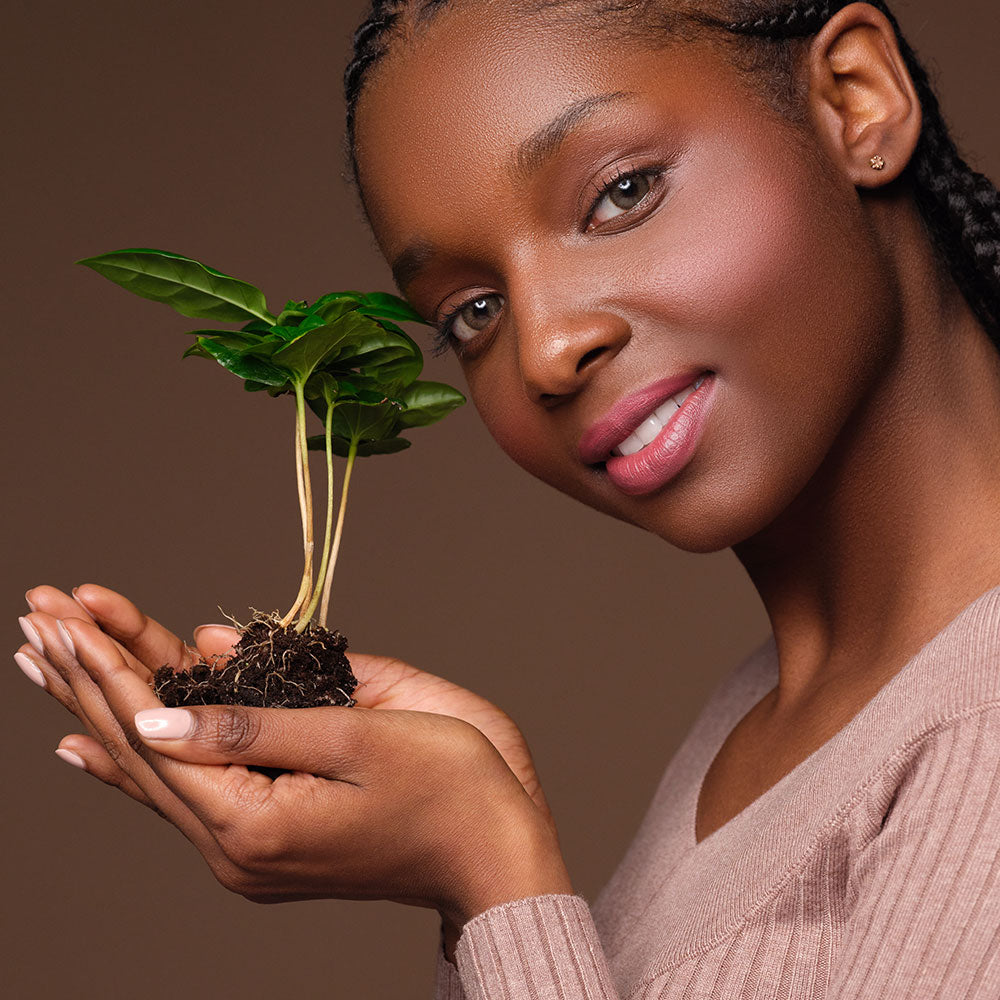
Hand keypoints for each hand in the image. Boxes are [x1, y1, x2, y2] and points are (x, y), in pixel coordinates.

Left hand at [17, 585, 572, 942]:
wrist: (497, 853)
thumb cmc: (452, 786)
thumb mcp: (360, 742)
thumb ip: (252, 728)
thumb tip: (156, 713)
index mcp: (257, 825)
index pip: (159, 733)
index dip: (110, 667)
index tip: (63, 615)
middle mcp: (236, 849)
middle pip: (140, 749)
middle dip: (88, 676)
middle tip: (36, 615)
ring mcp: (248, 851)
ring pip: (154, 768)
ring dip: (99, 707)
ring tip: (47, 659)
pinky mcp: (265, 841)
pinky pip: (184, 791)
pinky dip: (132, 759)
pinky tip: (86, 747)